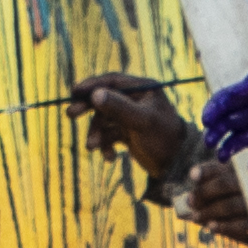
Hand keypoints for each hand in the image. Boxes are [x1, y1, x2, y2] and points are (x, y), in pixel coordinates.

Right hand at [66, 72, 202, 184]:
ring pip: (104, 120)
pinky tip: (110, 158)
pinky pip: (109, 135)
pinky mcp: (128, 133)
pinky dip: (106, 146)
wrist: (177, 166)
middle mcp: (136, 99)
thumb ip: (119, 107)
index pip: (112, 81)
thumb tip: (95, 94)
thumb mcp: (142, 121)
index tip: (74, 91)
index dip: (92, 85)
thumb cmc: (164, 138)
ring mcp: (131, 116)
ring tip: (92, 147)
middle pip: (104, 99)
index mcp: (143, 88)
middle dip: (87, 108)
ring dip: (96, 134)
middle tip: (70, 114)